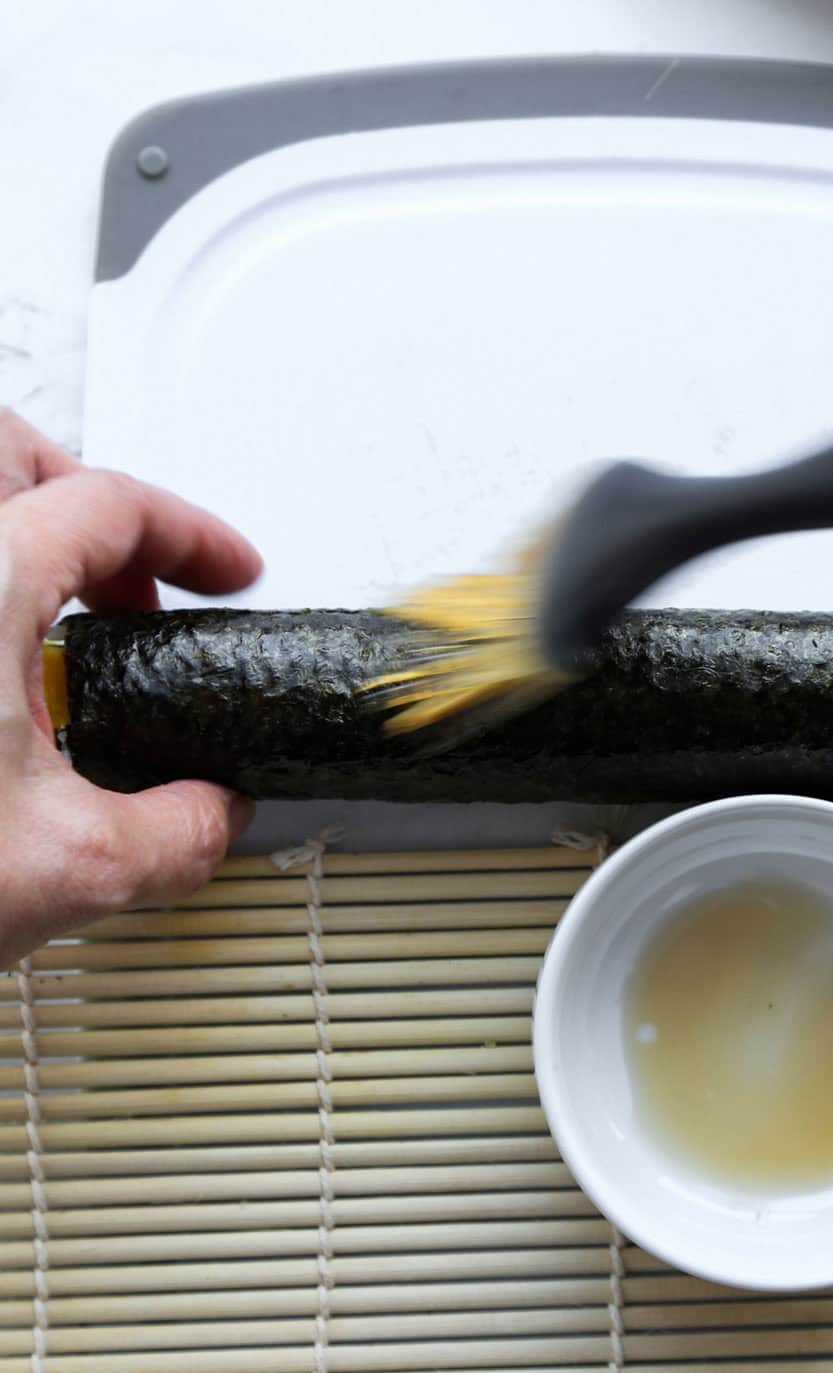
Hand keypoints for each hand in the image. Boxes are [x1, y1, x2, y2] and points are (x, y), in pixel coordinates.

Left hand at [0, 411, 260, 967]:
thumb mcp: (71, 869)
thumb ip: (176, 832)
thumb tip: (210, 809)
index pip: (107, 505)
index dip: (191, 534)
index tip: (225, 573)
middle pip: (11, 455)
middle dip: (88, 501)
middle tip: (130, 584)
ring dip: (22, 536)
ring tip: (58, 620)